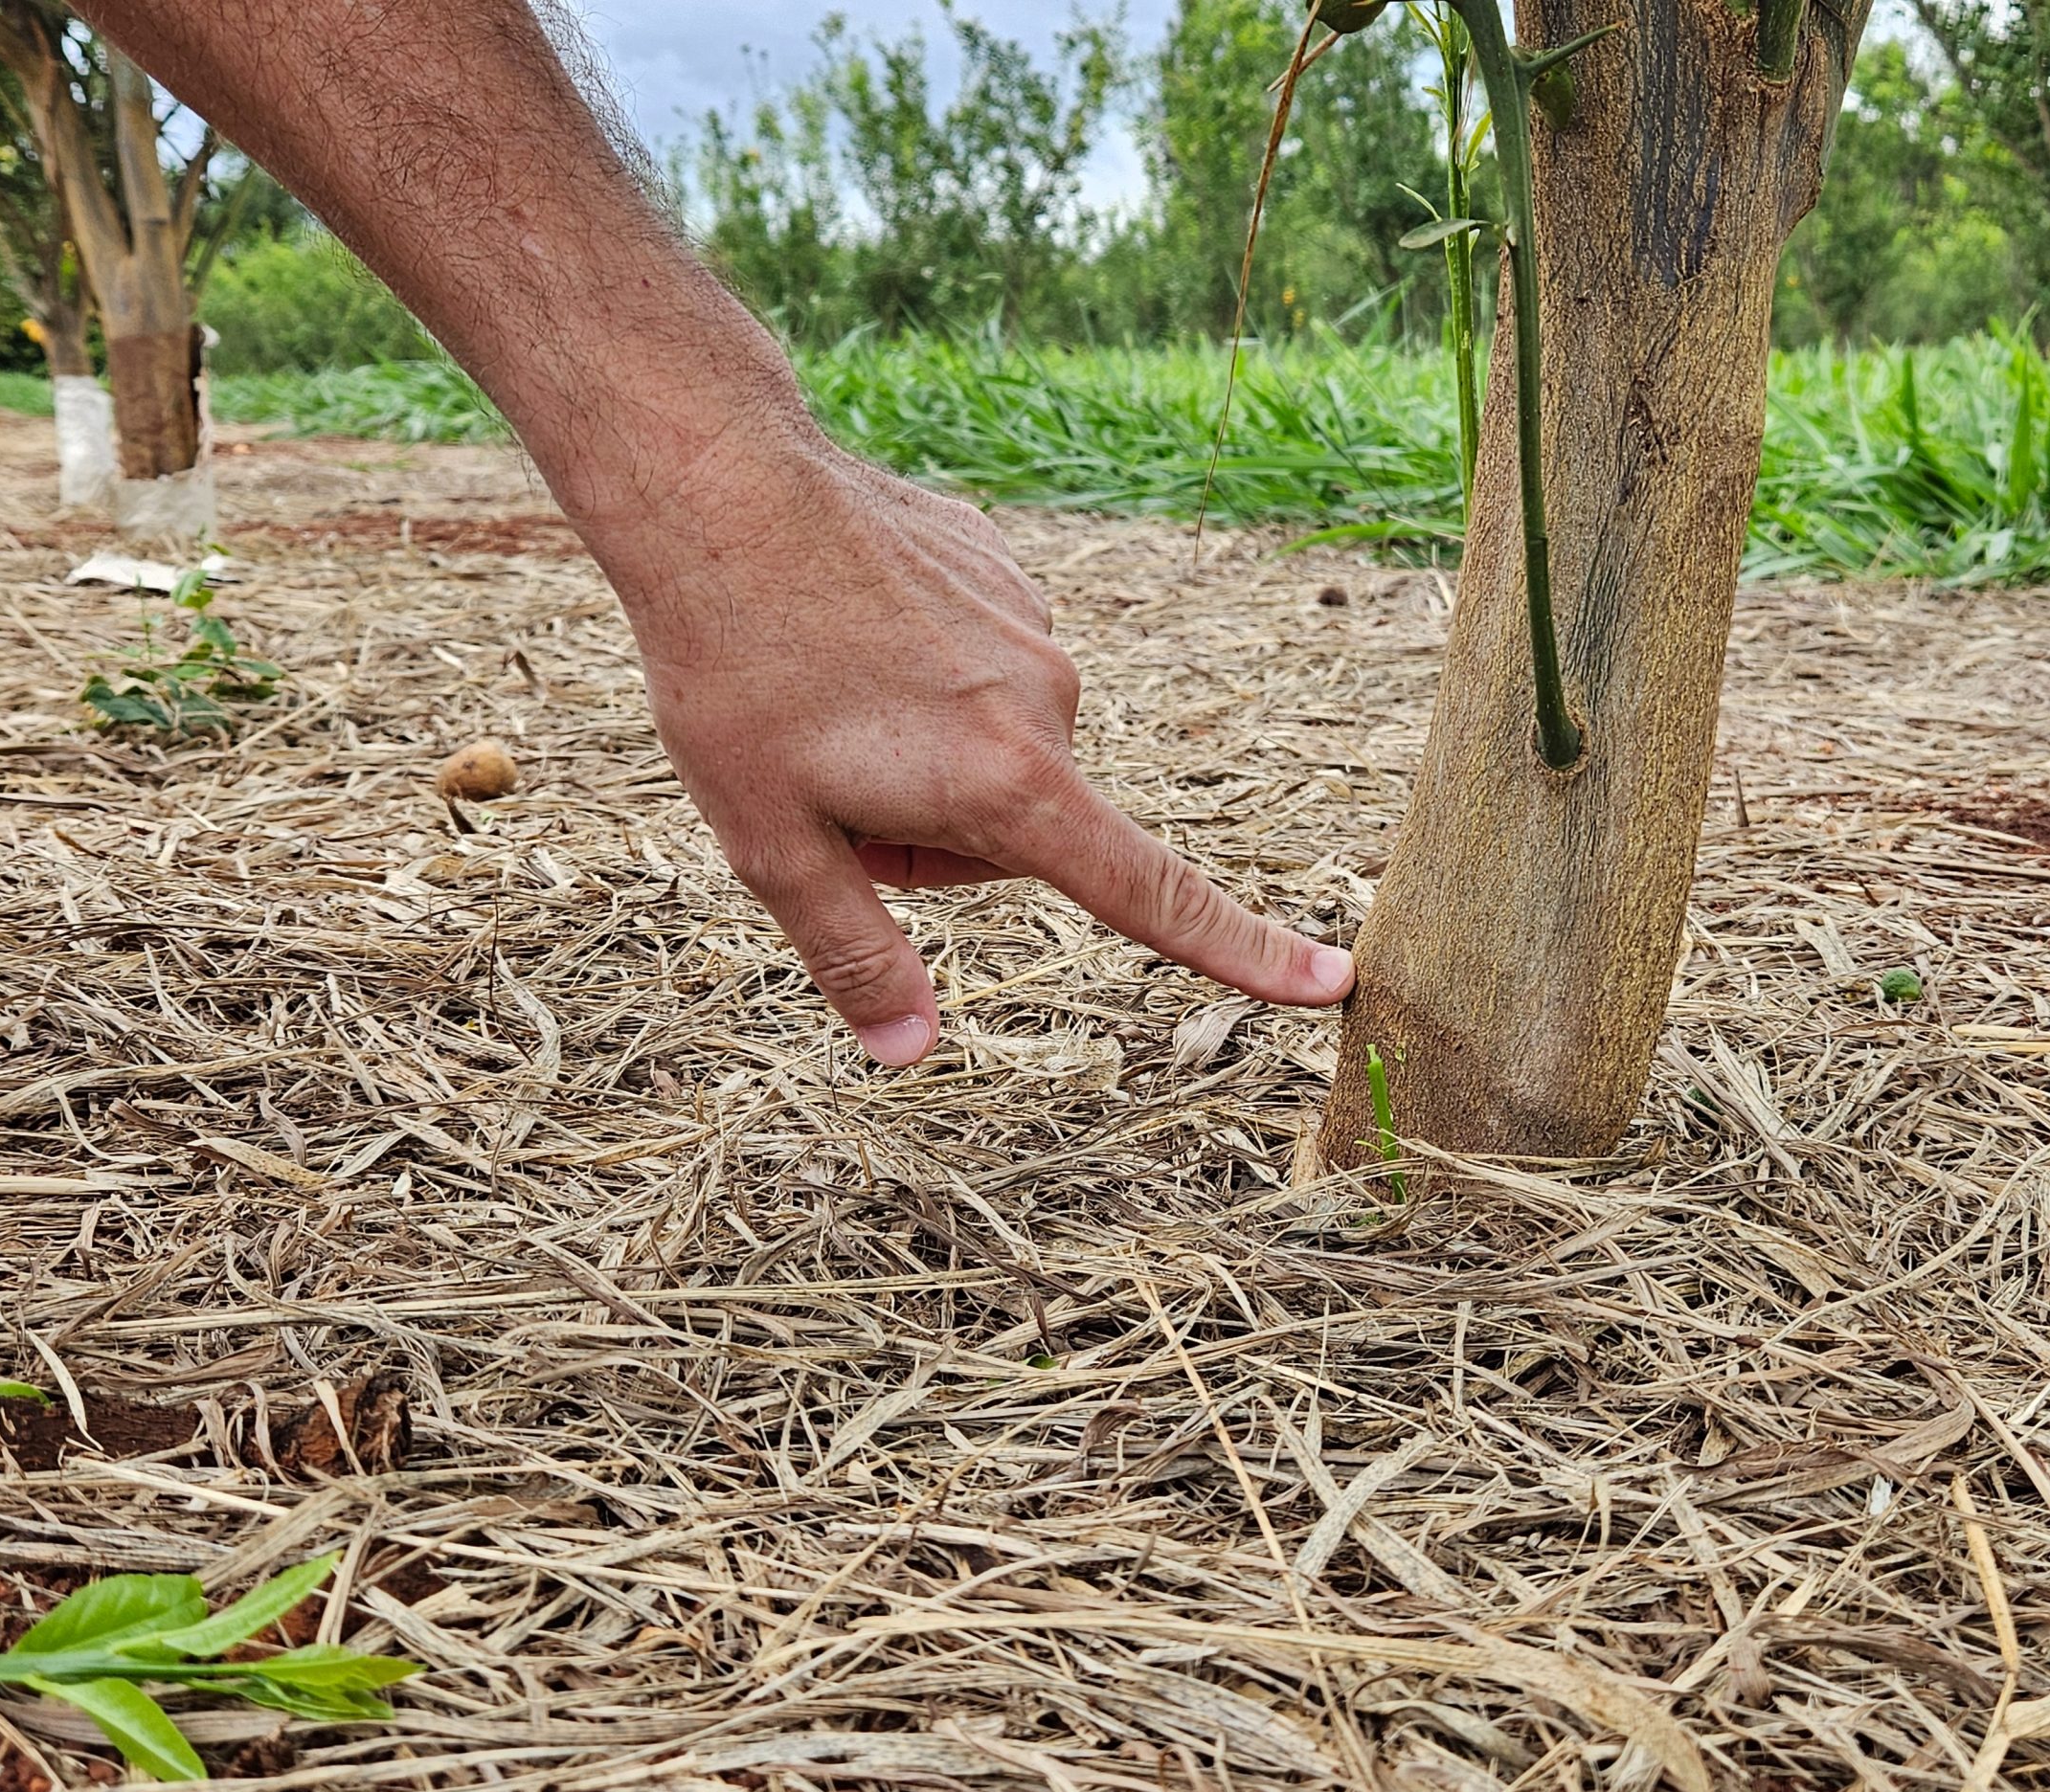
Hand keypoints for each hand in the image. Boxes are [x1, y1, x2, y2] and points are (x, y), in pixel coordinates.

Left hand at [583, 428, 1354, 1065]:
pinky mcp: (1004, 569)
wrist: (718, 482)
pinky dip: (921, 676)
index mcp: (1008, 784)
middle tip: (827, 790)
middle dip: (940, 836)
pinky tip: (842, 636)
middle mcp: (1047, 704)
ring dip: (928, 754)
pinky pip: (980, 665)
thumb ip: (854, 954)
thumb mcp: (770, 843)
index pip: (1149, 893)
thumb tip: (909, 1051)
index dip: (1243, 950)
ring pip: (1000, 746)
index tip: (1331, 981)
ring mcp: (1032, 626)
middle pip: (1025, 828)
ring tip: (823, 701)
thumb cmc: (735, 671)